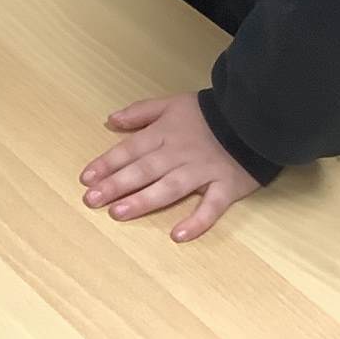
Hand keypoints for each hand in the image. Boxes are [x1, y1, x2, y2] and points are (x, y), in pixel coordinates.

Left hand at [79, 93, 261, 241]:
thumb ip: (140, 112)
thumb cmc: (208, 112)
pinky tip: (178, 235)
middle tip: (92, 200)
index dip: (107, 164)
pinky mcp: (226, 187)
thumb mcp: (171, 103)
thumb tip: (110, 120)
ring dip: (143, 201)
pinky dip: (196, 221)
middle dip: (116, 185)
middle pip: (144, 170)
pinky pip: (211, 207)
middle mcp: (179, 154)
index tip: (85, 178)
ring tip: (118, 213)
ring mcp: (203, 172)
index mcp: (165, 134)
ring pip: (169, 188)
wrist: (253, 116)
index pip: (130, 150)